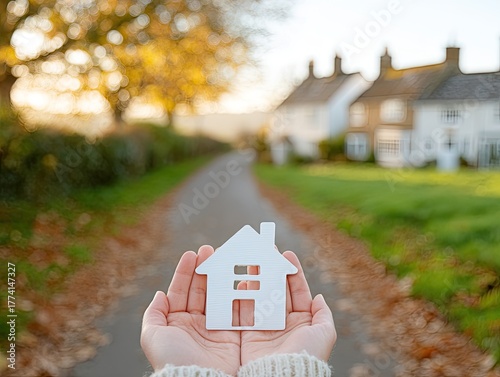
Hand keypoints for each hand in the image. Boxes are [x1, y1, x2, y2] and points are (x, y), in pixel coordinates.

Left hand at [140, 246, 239, 374]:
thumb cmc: (171, 359)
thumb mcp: (152, 336)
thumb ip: (153, 314)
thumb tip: (159, 294)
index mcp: (177, 322)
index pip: (180, 291)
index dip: (185, 272)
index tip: (192, 254)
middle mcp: (196, 323)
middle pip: (201, 289)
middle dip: (205, 269)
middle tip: (211, 250)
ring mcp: (215, 328)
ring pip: (218, 295)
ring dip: (222, 277)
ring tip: (226, 259)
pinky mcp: (233, 334)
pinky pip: (236, 309)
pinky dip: (239, 294)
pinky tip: (240, 279)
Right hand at [239, 251, 335, 363]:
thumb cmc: (307, 356)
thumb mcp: (325, 334)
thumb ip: (323, 314)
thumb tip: (320, 297)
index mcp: (302, 321)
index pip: (298, 290)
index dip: (292, 271)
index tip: (286, 253)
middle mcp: (284, 323)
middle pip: (277, 290)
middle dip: (272, 270)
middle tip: (265, 252)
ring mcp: (266, 328)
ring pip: (260, 296)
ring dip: (256, 279)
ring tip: (252, 263)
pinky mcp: (249, 335)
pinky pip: (245, 311)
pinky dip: (242, 296)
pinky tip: (241, 282)